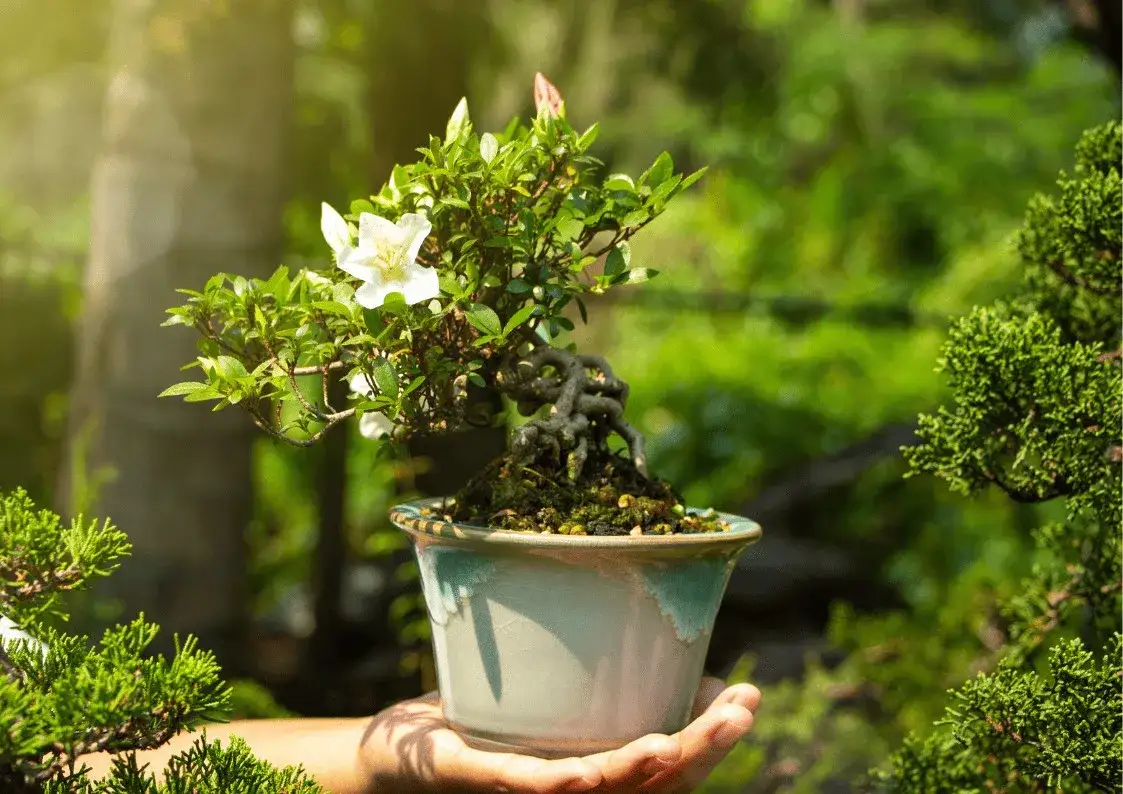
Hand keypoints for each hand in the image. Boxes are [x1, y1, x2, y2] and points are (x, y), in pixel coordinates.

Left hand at [359, 677, 759, 792]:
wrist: (400, 755)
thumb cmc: (487, 727)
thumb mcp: (561, 701)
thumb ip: (616, 690)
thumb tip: (695, 669)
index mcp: (600, 776)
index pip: (673, 768)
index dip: (717, 738)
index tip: (751, 695)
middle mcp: (577, 793)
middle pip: (653, 783)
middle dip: (703, 748)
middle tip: (743, 706)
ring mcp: (533, 791)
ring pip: (602, 788)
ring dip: (644, 768)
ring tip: (676, 742)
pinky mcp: (484, 780)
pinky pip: (529, 785)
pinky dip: (563, 782)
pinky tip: (590, 773)